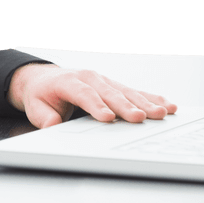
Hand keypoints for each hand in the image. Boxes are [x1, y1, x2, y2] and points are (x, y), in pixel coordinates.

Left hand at [8, 63, 176, 128]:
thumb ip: (44, 117)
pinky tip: (167, 105)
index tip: (108, 118)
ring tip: (162, 113)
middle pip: (110, 93)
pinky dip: (152, 98)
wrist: (45, 79)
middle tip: (141, 118)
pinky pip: (135, 92)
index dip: (96, 106)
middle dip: (126, 106)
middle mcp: (90, 77)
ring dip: (146, 103)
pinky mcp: (115, 85)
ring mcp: (104, 80)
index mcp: (69, 82)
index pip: (85, 94)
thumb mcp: (35, 107)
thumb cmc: (42, 95)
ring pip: (127, 92)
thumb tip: (53, 125)